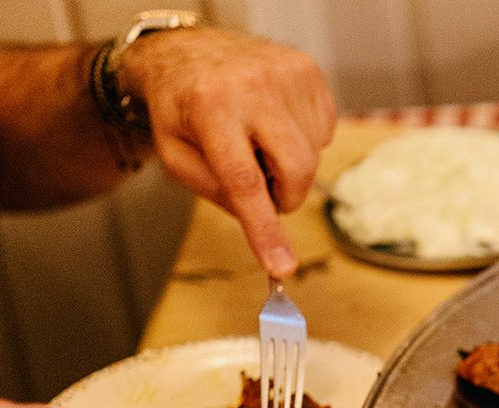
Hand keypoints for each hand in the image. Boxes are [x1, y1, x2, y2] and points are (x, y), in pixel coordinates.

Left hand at [121, 27, 335, 277]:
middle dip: (285, 195)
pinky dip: (302, 138)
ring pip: (313, 154)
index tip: (282, 266)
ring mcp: (287, 74)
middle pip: (296, 170)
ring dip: (289, 161)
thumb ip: (215, 192)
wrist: (186, 50)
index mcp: (211, 106)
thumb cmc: (180, 106)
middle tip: (262, 186)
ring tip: (257, 137)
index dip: (265, 228)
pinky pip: (323, 131)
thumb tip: (264, 223)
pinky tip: (274, 121)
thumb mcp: (175, 154)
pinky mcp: (309, 70)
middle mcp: (253, 85)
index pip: (245, 181)